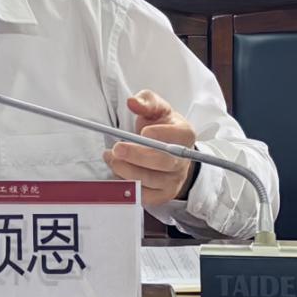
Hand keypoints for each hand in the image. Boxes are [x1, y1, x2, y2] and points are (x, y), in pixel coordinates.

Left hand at [102, 90, 196, 206]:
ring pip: (150, 180)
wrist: (168, 149)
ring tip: (110, 157)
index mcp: (185, 135)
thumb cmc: (162, 126)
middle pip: (163, 162)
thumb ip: (146, 101)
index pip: (178, 137)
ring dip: (126, 170)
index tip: (142, 132)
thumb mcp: (156, 108)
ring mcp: (174, 180)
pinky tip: (117, 172)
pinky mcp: (162, 194)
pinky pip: (144, 195)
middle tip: (117, 149)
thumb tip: (133, 102)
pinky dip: (127, 185)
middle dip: (137, 156)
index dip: (161, 135)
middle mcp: (182, 160)